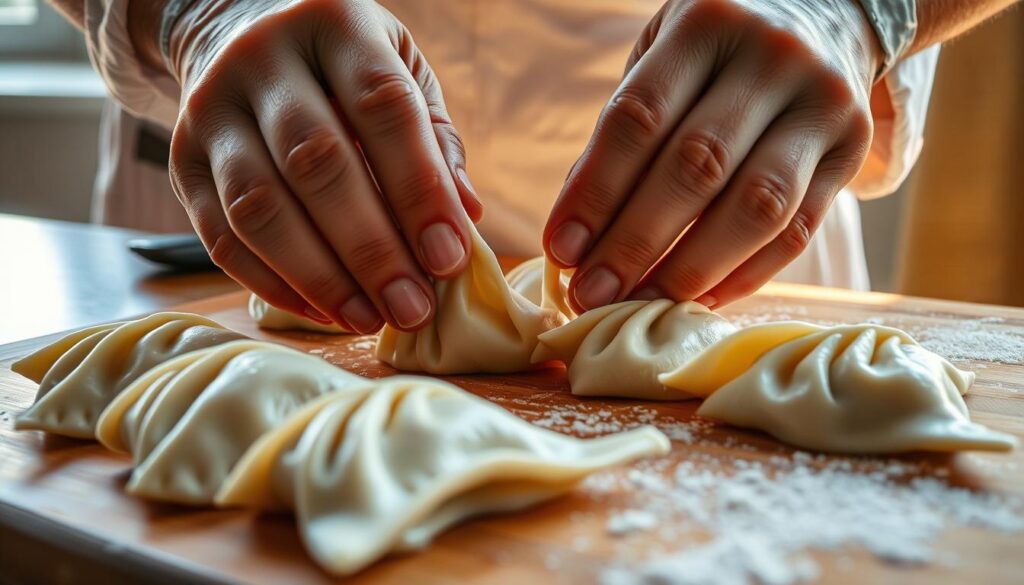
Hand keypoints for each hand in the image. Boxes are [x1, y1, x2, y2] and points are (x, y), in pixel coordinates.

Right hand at [161, 0, 481, 332]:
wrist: (235, 25)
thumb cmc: (342, 63)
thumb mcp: (399, 70)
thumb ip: (435, 139)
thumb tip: (465, 219)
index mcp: (334, 24)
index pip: (382, 108)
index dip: (418, 190)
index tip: (448, 258)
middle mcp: (262, 58)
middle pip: (315, 163)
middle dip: (370, 249)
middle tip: (413, 307)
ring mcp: (211, 108)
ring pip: (257, 206)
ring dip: (319, 276)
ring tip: (370, 318)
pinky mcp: (180, 158)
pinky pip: (219, 234)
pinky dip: (272, 283)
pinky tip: (322, 310)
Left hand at [543, 0, 882, 311]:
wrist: (827, 10)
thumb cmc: (717, 48)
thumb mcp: (662, 57)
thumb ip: (625, 134)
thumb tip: (579, 235)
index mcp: (707, 22)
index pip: (639, 118)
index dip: (596, 191)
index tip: (559, 249)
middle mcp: (773, 57)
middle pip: (697, 166)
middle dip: (635, 242)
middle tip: (591, 294)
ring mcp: (823, 102)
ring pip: (757, 206)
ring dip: (691, 269)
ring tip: (642, 306)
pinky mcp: (854, 149)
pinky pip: (799, 230)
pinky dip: (745, 275)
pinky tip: (698, 300)